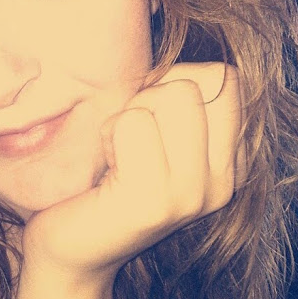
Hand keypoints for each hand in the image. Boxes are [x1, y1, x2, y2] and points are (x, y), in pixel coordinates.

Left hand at [21, 62, 243, 285]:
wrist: (70, 248)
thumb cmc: (103, 177)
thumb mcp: (150, 134)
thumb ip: (171, 101)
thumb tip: (164, 50)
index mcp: (227, 163)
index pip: (226, 79)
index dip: (176, 78)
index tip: (146, 112)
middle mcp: (221, 182)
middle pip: (196, 83)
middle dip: (148, 95)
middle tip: (126, 135)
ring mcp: (192, 194)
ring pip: (169, 97)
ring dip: (126, 115)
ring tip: (115, 153)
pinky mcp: (154, 201)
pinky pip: (134, 123)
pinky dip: (109, 133)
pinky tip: (104, 169)